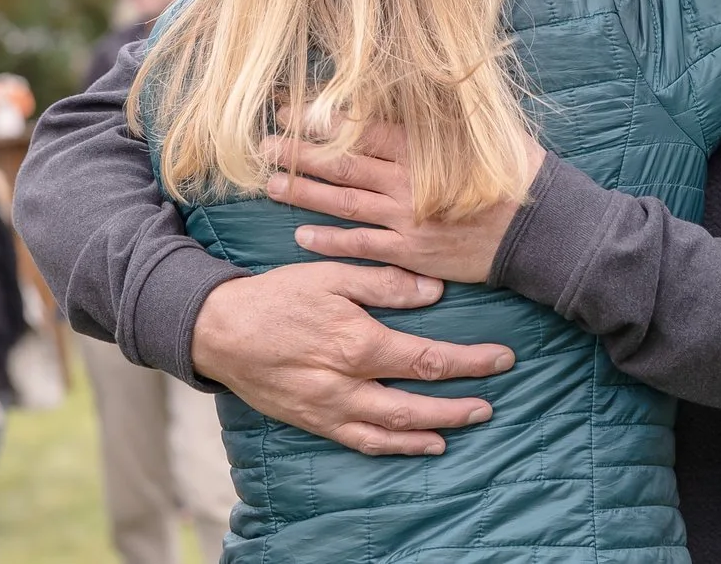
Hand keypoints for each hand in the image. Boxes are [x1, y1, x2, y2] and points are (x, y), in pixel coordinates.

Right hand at [190, 262, 514, 456]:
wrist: (220, 331)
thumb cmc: (277, 296)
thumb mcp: (330, 274)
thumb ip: (384, 282)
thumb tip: (434, 291)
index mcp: (357, 343)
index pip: (427, 358)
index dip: (469, 362)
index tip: (500, 358)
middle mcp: (347, 384)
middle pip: (417, 402)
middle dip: (460, 404)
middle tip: (492, 402)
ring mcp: (330, 409)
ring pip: (393, 430)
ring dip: (435, 429)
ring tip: (466, 423)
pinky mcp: (314, 422)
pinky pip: (363, 442)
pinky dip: (396, 447)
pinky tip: (420, 443)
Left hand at [265, 122, 541, 284]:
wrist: (541, 231)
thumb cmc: (518, 173)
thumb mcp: (486, 130)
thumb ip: (448, 111)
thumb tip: (422, 77)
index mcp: (424, 147)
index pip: (361, 127)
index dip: (321, 117)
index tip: (289, 107)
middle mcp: (408, 182)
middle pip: (343, 163)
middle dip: (299, 152)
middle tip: (262, 143)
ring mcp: (407, 219)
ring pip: (344, 202)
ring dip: (303, 192)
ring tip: (269, 183)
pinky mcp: (411, 252)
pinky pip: (362, 245)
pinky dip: (331, 241)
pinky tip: (300, 236)